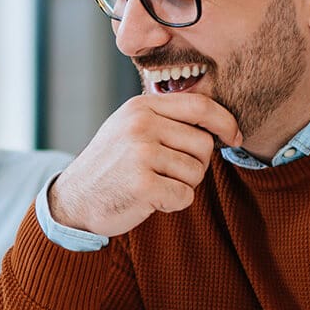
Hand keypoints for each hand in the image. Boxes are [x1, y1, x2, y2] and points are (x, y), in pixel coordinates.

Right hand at [49, 93, 240, 236]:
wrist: (73, 200)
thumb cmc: (112, 165)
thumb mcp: (131, 128)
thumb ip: (166, 118)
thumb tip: (219, 121)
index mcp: (141, 107)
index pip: (200, 106)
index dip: (225, 122)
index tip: (235, 137)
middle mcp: (140, 125)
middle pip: (203, 144)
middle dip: (196, 165)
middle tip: (168, 173)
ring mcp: (140, 154)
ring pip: (196, 172)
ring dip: (182, 186)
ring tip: (153, 184)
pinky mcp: (142, 185)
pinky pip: (184, 196)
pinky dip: (173, 204)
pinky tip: (150, 200)